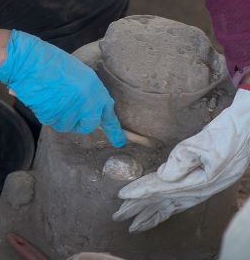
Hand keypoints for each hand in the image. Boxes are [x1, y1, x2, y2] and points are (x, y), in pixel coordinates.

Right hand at [0, 30, 124, 146]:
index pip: (107, 112)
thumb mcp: (76, 72)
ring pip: (68, 125)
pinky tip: (42, 99)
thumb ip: (86, 90)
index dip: (114, 129)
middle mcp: (86, 101)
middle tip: (68, 108)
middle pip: (88, 125)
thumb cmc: (49, 61)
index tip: (119, 141)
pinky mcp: (53, 117)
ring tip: (51, 96)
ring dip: (61, 116)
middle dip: (80, 121)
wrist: (28, 61)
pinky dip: (47, 114)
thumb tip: (88, 106)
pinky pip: (53, 122)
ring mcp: (70, 111)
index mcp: (94, 87)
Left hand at [113, 88, 249, 231]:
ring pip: (169, 206)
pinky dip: (165, 210)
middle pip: (162, 202)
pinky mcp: (202, 185)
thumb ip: (182, 159)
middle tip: (117, 216)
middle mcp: (197, 191)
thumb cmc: (226, 135)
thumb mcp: (205, 144)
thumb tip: (163, 174)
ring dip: (150, 213)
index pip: (161, 189)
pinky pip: (179, 203)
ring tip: (132, 224)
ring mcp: (200, 190)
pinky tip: (158, 213)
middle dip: (139, 209)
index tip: (121, 196)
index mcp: (196, 182)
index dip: (140, 192)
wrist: (246, 132)